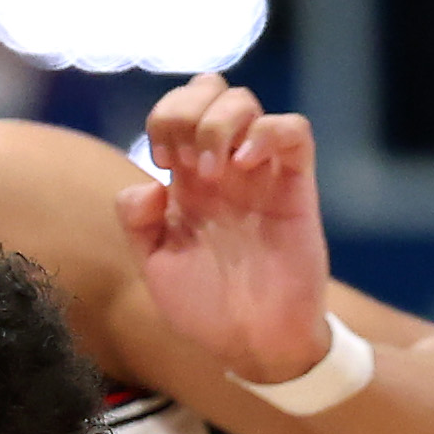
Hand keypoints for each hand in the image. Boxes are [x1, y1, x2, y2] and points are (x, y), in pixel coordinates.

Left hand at [119, 79, 338, 389]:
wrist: (252, 343)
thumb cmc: (206, 308)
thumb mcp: (155, 266)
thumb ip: (136, 221)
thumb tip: (149, 183)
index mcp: (189, 178)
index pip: (178, 108)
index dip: (164, 117)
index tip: (164, 162)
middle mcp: (224, 166)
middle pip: (211, 89)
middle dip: (187, 109)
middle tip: (184, 160)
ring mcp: (261, 173)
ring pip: (246, 101)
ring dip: (219, 123)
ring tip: (213, 170)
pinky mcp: (296, 186)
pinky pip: (293, 130)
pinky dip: (269, 131)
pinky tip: (246, 163)